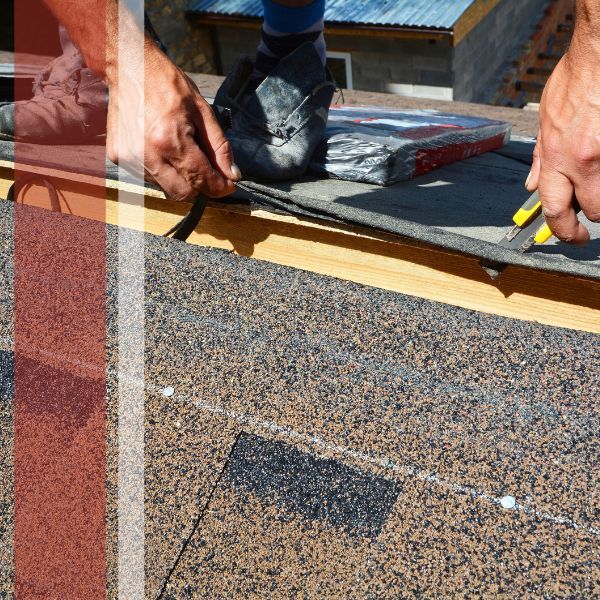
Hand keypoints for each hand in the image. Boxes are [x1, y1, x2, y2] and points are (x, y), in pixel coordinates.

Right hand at [106, 39, 239, 200]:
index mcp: (170, 139)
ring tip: (179, 149)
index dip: (219, 187)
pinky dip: (161, 170)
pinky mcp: (117, 157)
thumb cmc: (167, 83)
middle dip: (200, 187)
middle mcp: (147, 153)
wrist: (128, 65)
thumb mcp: (202, 110)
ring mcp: (129, 158)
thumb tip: (232, 174)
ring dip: (179, 177)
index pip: (201, 179)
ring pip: (165, 187)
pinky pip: (148, 177)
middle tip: (208, 172)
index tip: (229, 185)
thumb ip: (219, 147)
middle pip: (183, 193)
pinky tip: (161, 147)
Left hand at [526, 44, 599, 243]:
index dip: (562, 231)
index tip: (570, 238)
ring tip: (597, 176)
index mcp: (557, 158)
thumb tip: (531, 186)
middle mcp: (583, 161)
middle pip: (594, 210)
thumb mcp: (545, 122)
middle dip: (593, 213)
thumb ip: (540, 158)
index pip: (554, 210)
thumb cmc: (575, 83)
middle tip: (590, 207)